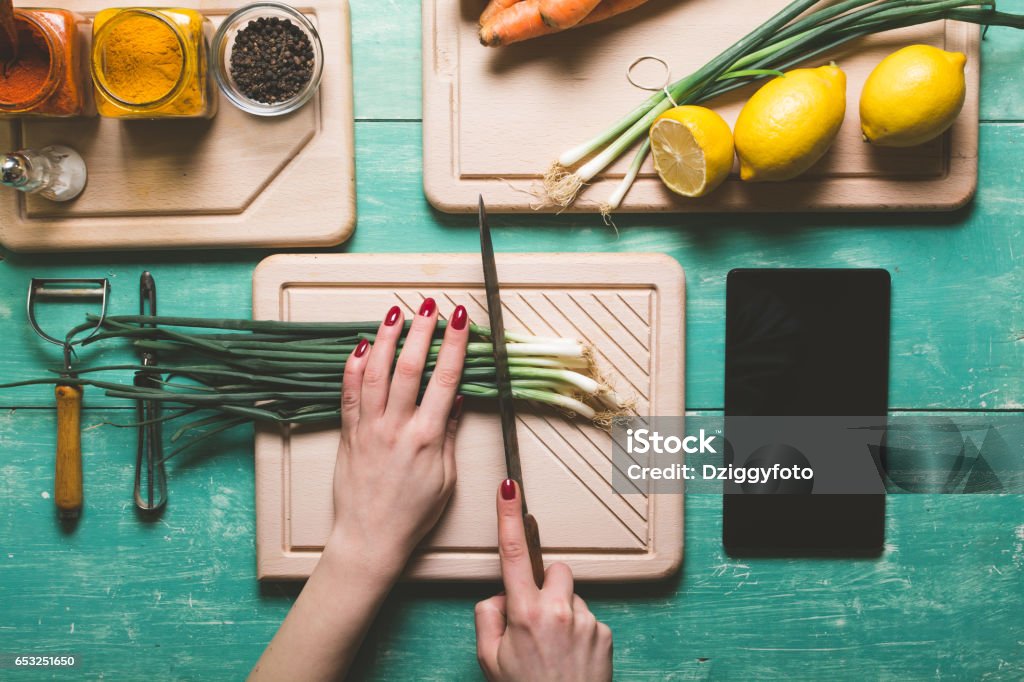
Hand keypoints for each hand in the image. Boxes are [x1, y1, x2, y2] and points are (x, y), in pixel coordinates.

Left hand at [329, 300, 468, 575]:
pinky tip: (360, 345)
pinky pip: (348, 393)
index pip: (445, 379)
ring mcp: (369, 429)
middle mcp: (396, 427)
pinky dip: (352, 367)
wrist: (370, 538)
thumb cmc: (412, 514)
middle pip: (409, 367)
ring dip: (385, 339)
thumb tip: (457, 399)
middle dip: (421, 330)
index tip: (460, 318)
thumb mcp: (445, 478)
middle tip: (429, 304)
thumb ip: (450, 435)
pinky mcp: (349, 434)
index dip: (453, 344)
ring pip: (375, 372)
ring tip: (394, 313)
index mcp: (427, 438)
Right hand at [475, 480, 612, 681]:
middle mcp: (558, 610)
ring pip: (571, 595)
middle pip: (554, 570)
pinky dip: (579, 631)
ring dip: (563, 611)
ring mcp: (586, 620)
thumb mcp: (489, 660)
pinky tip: (571, 657)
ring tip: (555, 648)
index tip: (508, 487)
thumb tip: (499, 596)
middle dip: (545, 586)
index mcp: (524, 613)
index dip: (509, 516)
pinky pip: (588, 617)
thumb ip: (487, 617)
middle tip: (536, 620)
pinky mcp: (605, 632)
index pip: (512, 554)